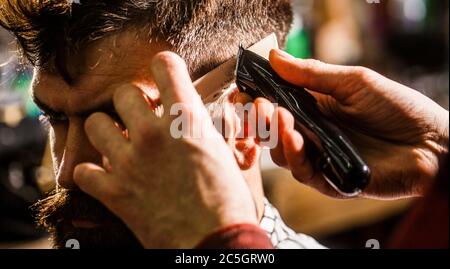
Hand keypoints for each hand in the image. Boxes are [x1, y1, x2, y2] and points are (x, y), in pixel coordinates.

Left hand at [73, 52, 256, 247]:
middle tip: (142, 118)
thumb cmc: (227, 202)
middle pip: (123, 93)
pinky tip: (106, 177)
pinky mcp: (114, 192)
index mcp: (186, 120)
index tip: (164, 75)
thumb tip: (195, 116)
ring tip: (119, 143)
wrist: (215, 242)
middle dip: (132, 102)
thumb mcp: (224, 155)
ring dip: (107, 131)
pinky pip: (83, 171)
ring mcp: (129, 162)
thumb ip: (204, 129)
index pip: (165, 65)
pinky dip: (92, 173)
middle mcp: (152, 133)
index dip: (164, 66)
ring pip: (95, 124)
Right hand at [265, 49, 448, 198]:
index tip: (244, 90)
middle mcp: (313, 134)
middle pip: (273, 132)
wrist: (433, 142)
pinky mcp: (331, 181)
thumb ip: (312, 74)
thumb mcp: (354, 82)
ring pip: (283, 154)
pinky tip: (297, 140)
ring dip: (276, 136)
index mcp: (315, 108)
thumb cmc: (398, 107)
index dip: (258, 99)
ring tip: (280, 117)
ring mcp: (321, 158)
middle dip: (262, 119)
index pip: (277, 104)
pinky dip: (296, 157)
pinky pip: (304, 173)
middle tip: (261, 105)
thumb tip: (275, 56)